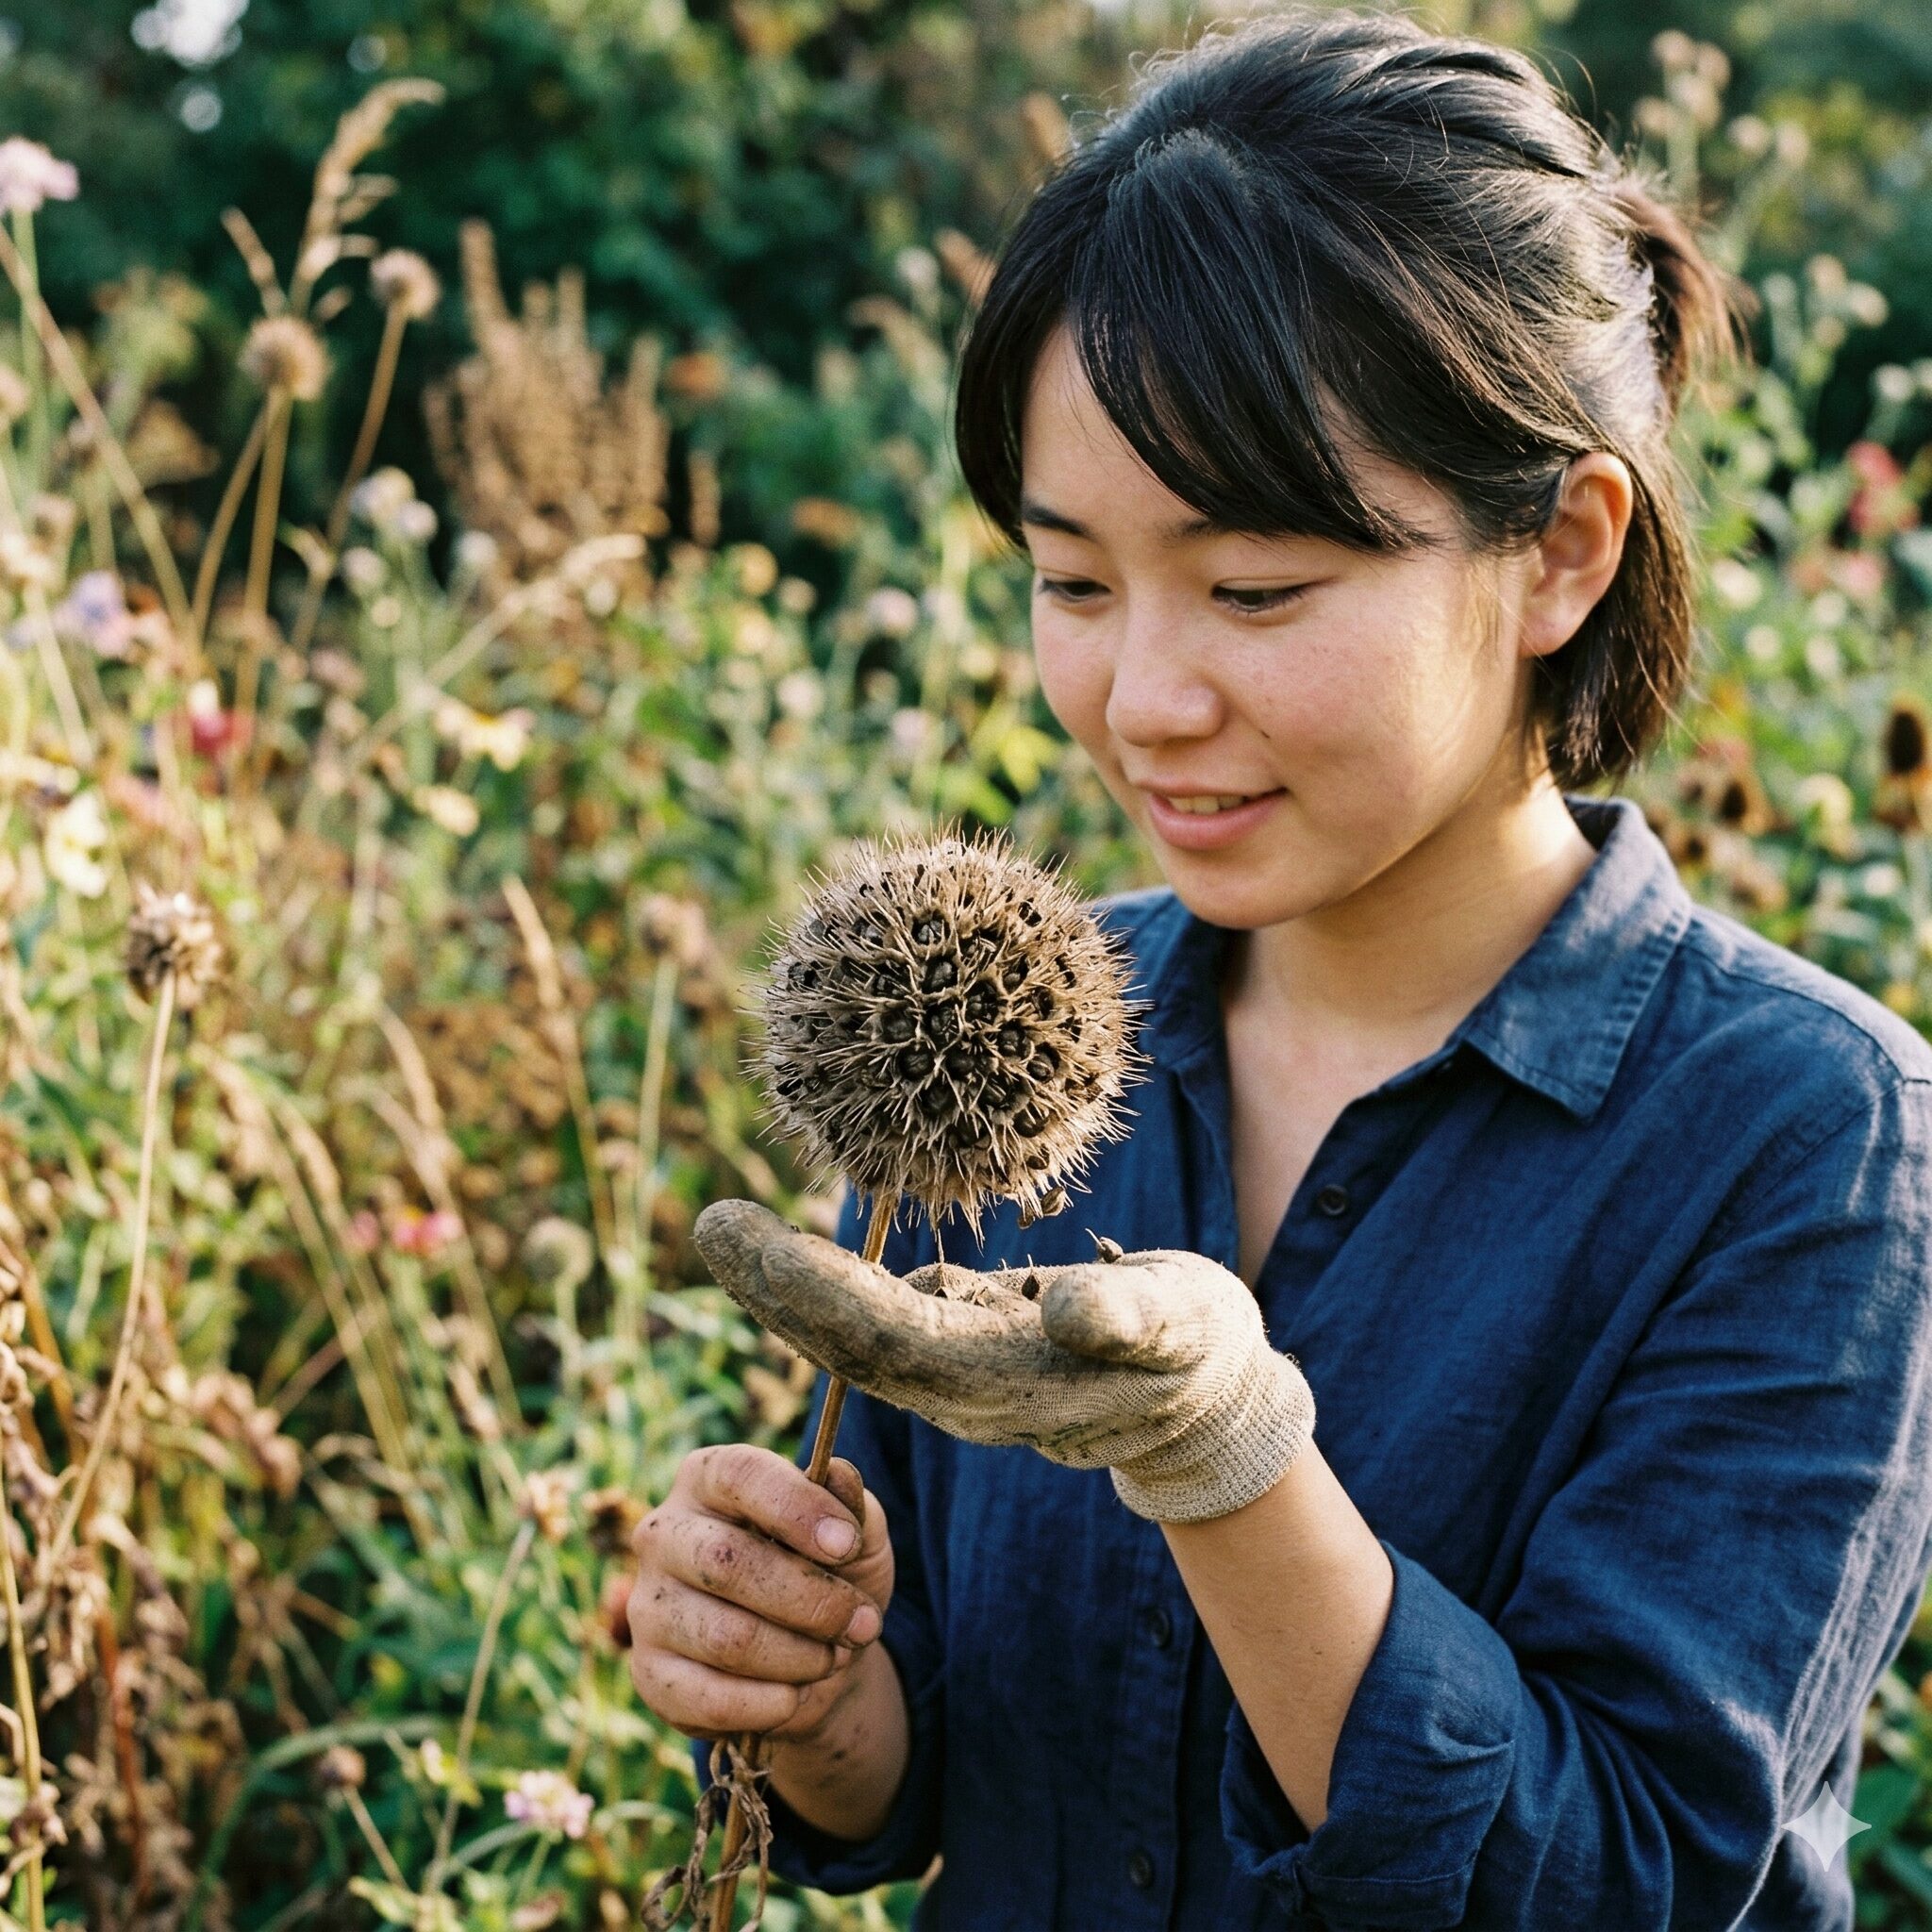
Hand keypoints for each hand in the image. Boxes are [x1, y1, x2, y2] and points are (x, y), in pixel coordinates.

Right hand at [626, 1443, 894, 1743]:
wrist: (813, 1656)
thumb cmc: (829, 1574)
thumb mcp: (857, 1534)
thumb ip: (852, 1505)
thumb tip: (840, 1474)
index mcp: (708, 1477)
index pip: (739, 1476)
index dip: (797, 1508)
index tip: (848, 1544)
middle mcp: (664, 1534)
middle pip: (726, 1562)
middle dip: (812, 1600)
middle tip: (863, 1622)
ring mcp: (648, 1605)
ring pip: (725, 1638)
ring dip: (800, 1656)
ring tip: (834, 1656)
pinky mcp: (649, 1673)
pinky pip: (710, 1698)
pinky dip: (771, 1702)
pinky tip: (796, 1693)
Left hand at [694, 1199, 1315, 1524]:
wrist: (1205, 1400)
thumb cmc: (1197, 1351)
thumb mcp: (1182, 1327)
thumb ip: (1129, 1317)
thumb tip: (1066, 1306)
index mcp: (1002, 1383)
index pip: (885, 1339)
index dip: (812, 1291)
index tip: (749, 1240)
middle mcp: (963, 1390)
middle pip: (849, 1345)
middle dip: (776, 1287)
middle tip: (712, 1225)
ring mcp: (958, 1376)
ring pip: (856, 1336)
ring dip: (788, 1288)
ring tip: (728, 1231)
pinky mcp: (963, 1351)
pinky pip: (879, 1323)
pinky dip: (830, 1287)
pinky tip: (794, 1256)